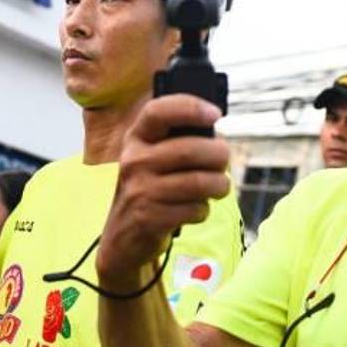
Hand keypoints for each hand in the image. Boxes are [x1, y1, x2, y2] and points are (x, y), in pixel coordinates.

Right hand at [96, 95, 230, 293]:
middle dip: (219, 156)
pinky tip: (195, 209)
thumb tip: (217, 136)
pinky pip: (195, 209)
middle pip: (191, 150)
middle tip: (223, 162)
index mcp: (136, 139)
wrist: (122, 238)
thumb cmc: (149, 189)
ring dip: (219, 185)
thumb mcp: (150, 159)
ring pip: (200, 182)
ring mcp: (140, 191)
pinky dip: (203, 210)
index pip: (159, 111)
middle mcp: (134, 161)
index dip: (190, 107)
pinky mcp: (150, 218)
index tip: (216, 114)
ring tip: (218, 187)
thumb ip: (176, 142)